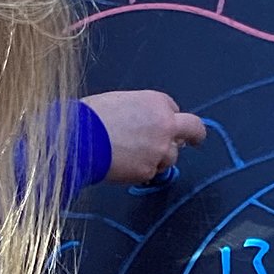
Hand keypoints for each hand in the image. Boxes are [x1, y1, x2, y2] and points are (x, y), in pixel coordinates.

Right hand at [86, 90, 206, 185]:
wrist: (77, 139)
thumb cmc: (90, 117)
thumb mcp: (119, 102)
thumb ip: (139, 112)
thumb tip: (143, 124)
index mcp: (156, 102)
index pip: (172, 110)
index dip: (164, 119)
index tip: (161, 125)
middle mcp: (165, 124)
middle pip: (193, 129)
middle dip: (195, 135)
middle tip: (195, 140)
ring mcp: (160, 149)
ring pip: (171, 156)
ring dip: (159, 157)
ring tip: (132, 156)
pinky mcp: (149, 169)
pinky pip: (151, 172)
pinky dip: (141, 170)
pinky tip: (123, 165)